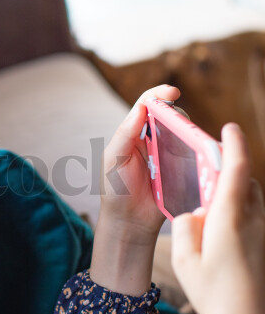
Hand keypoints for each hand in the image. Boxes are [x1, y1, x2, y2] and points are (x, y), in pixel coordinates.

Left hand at [90, 84, 178, 295]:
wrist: (128, 222)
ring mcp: (169, 155)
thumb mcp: (114, 159)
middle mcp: (153, 140)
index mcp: (134, 132)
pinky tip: (198, 153)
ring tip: (186, 141)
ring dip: (188, 133)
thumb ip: (125, 133)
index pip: (147, 105)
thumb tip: (141, 107)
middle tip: (180, 123)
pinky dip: (197, 150)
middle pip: (171, 116)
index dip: (160, 94)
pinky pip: (193, 155)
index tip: (173, 91)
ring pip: (185, 133)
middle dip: (178, 114)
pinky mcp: (181, 170)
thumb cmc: (116, 189)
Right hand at [172, 123, 264, 313]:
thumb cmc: (213, 293)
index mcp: (230, 216)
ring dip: (239, 199)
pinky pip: (255, 225)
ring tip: (217, 214)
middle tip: (213, 177)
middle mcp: (253, 221)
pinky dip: (242, 222)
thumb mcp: (184, 258)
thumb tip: (192, 216)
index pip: (236, 167)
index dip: (233, 144)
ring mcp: (264, 237)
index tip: (229, 128)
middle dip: (233, 174)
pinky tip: (227, 243)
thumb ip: (184, 227)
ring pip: (254, 205)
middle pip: (248, 184)